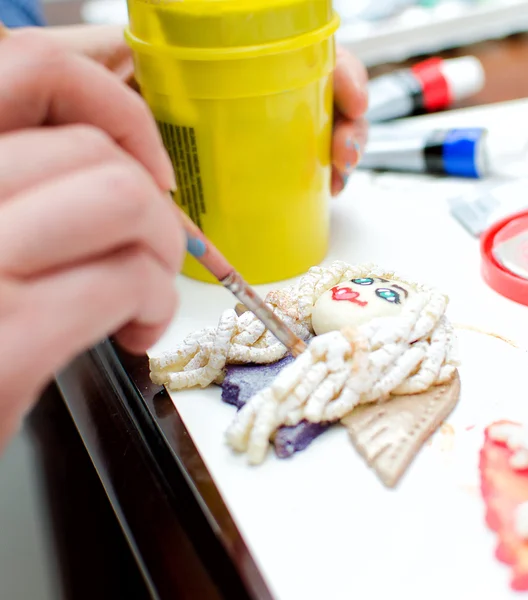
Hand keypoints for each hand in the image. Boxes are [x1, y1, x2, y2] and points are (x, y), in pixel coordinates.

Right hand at [0, 31, 184, 445]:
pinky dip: (155, 304)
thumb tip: (109, 136)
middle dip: (154, 203)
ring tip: (144, 291)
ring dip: (160, 253)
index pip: (26, 68)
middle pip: (97, 153)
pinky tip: (135, 330)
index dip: (109, 99)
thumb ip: (28, 180)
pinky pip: (126, 280)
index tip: (144, 146)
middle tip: (150, 247)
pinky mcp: (4, 346)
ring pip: (125, 202)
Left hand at [29, 25, 368, 195]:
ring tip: (340, 172)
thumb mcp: (126, 73)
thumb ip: (154, 79)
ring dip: (341, 149)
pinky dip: (318, 174)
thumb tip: (184, 96)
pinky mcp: (248, 159)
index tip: (350, 98)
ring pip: (314, 129)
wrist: (74, 121)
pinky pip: (297, 163)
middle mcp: (248, 89)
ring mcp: (252, 125)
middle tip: (345, 150)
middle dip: (349, 121)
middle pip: (319, 94)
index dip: (340, 73)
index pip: (302, 55)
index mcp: (230, 59)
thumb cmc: (96, 91)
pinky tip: (325, 186)